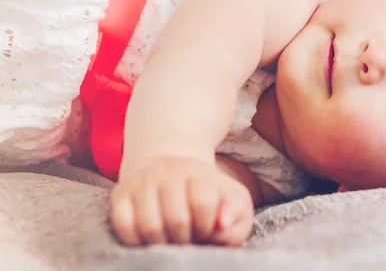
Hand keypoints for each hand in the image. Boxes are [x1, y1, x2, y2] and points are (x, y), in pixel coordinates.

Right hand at [110, 156, 253, 245]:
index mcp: (199, 174)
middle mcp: (167, 174)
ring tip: (171, 240)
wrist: (170, 169)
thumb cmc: (207, 193)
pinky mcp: (120, 196)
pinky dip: (137, 241)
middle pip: (177, 219)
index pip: (204, 203)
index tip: (206, 229)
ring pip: (150, 227)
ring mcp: (141, 184)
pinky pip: (124, 227)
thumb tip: (222, 225)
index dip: (207, 226)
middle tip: (188, 239)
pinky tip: (150, 239)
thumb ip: (236, 213)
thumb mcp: (233, 198)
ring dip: (163, 244)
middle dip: (186, 239)